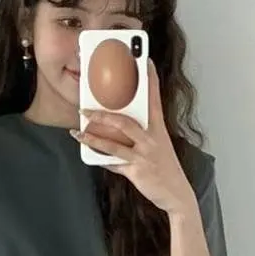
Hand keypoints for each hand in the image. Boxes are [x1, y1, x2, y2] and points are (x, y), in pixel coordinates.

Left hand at [72, 61, 196, 216]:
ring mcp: (144, 156)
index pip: (154, 99)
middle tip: (85, 109)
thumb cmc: (165, 167)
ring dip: (93, 138)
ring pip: (114, 144)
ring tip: (78, 132)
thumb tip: (121, 122)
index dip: (150, 80)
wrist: (177, 193)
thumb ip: (142, 132)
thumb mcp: (158, 145)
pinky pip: (115, 164)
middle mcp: (152, 140)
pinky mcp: (137, 172)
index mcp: (158, 129)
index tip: (145, 61)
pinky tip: (90, 154)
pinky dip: (101, 159)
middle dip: (102, 115)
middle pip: (124, 122)